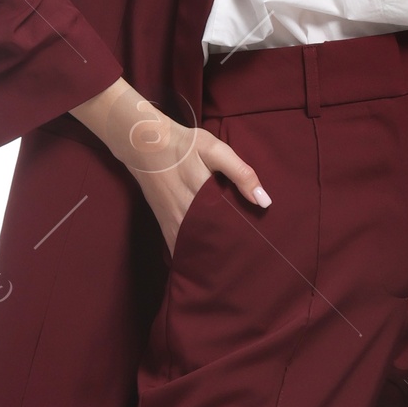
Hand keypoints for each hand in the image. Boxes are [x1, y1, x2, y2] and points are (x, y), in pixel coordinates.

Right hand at [69, 77, 269, 256]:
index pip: (229, 226)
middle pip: (214, 242)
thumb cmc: (183, 145)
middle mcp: (185, 214)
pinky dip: (193, 253)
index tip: (259, 243)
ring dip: (212, 255)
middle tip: (250, 256)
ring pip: (196, 248)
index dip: (244, 237)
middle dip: (231, 250)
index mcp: (202, 196)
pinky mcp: (164, 223)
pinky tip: (206, 259)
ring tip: (232, 262)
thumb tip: (263, 201)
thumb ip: (240, 173)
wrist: (144, 144)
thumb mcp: (215, 150)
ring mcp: (172, 222)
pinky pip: (180, 246)